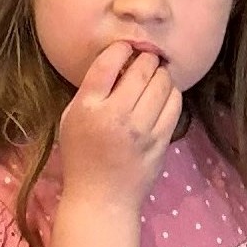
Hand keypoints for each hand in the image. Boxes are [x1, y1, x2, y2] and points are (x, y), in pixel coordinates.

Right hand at [58, 41, 182, 212]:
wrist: (101, 199)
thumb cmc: (81, 156)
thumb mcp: (71, 119)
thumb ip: (91, 90)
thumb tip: (119, 61)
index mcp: (89, 108)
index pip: (109, 63)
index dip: (121, 48)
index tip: (125, 48)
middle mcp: (116, 116)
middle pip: (142, 69)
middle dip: (145, 57)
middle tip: (144, 59)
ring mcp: (142, 130)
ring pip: (163, 83)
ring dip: (160, 73)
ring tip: (155, 75)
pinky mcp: (161, 141)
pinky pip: (175, 104)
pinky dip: (171, 92)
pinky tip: (163, 94)